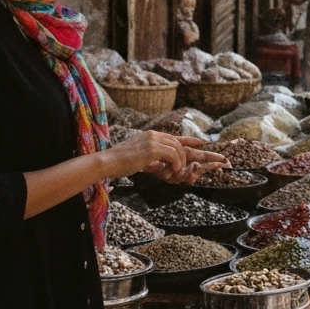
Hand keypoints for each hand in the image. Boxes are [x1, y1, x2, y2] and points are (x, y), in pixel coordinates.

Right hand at [105, 131, 228, 183]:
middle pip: (179, 143)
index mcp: (151, 135)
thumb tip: (161, 164)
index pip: (175, 136)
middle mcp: (154, 135)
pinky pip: (173, 155)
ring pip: (178, 150)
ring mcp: (153, 140)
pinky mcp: (152, 148)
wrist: (107, 162)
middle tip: (202, 163)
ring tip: (178, 173)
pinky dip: (176, 164)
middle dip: (193, 153)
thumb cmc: (120, 163)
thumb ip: (152, 158)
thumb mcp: (139, 157)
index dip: (189, 140)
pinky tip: (173, 171)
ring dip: (181, 163)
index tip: (201, 142)